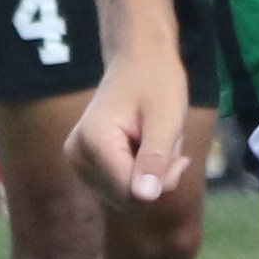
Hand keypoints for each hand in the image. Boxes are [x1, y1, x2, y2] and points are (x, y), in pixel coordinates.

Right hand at [68, 44, 195, 207]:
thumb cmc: (156, 83)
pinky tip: (147, 146)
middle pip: (128, 196)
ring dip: (153, 173)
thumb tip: (144, 198)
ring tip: (155, 140)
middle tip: (169, 143)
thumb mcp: (166, 119)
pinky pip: (123, 186)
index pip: (130, 191)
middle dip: (158, 177)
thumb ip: (155, 159)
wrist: (138, 61)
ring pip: (128, 194)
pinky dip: (143, 171)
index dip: (162, 181)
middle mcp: (77, 155)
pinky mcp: (87, 166)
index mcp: (93, 142)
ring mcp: (79, 162)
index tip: (181, 158)